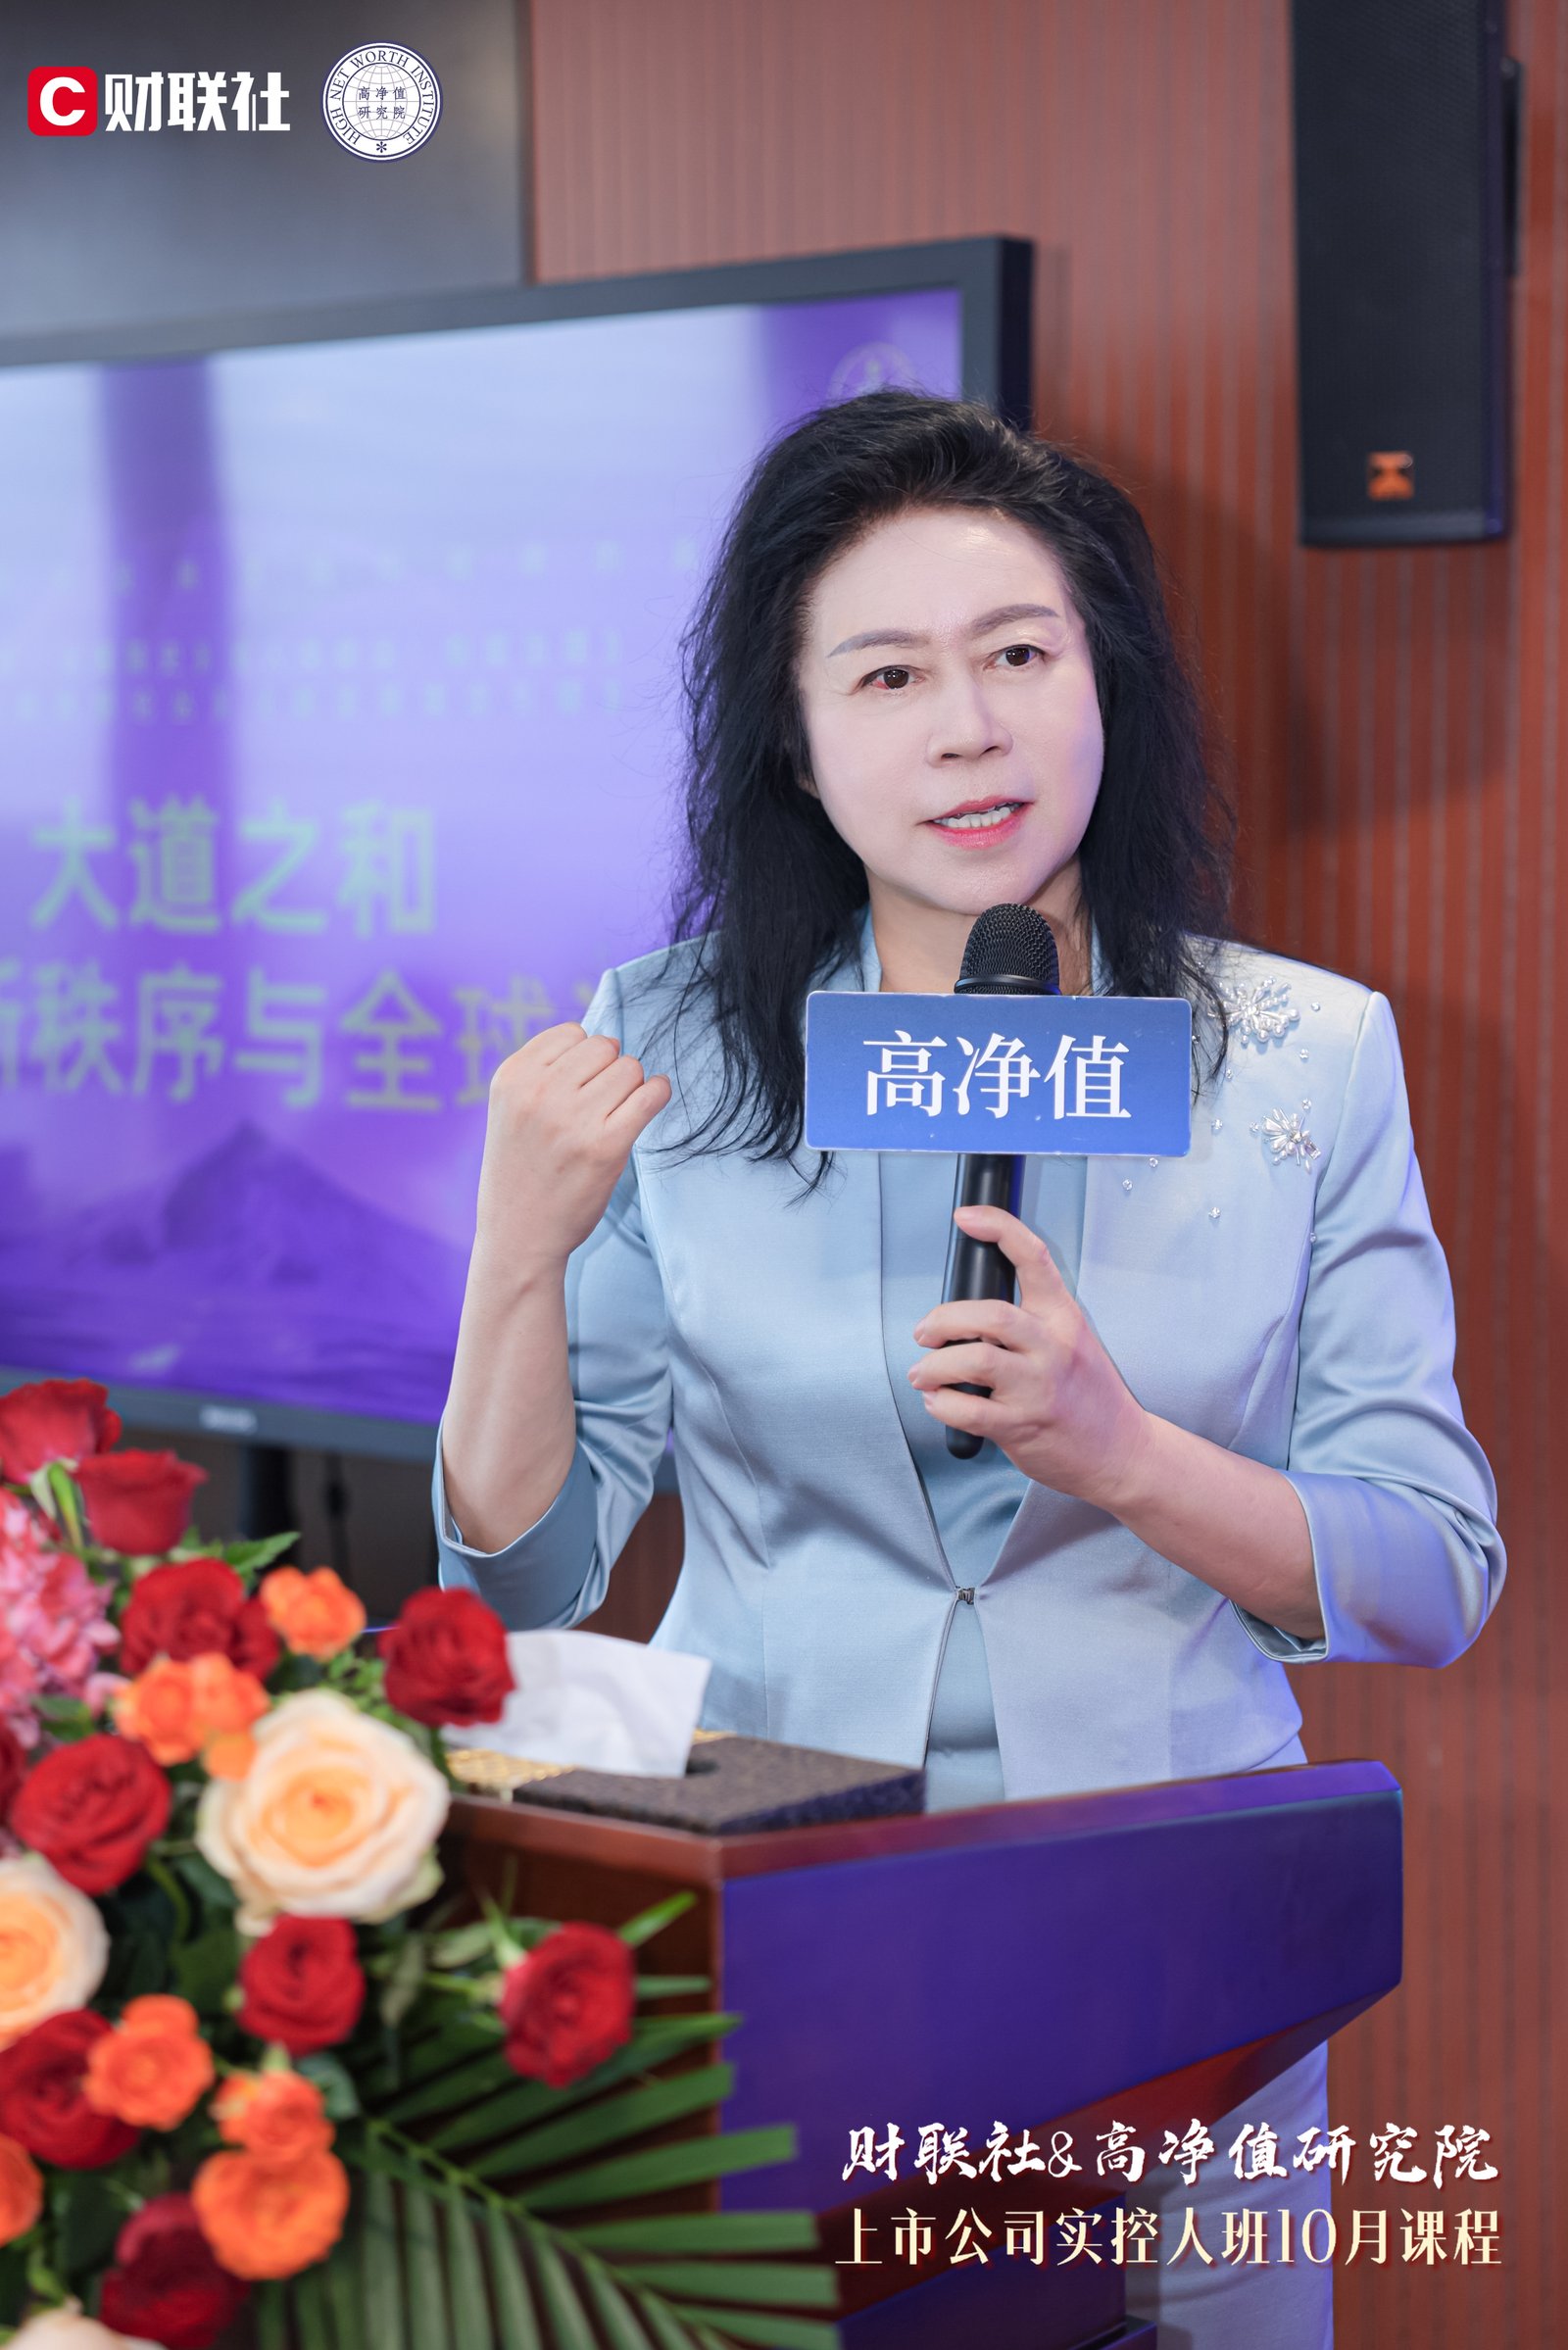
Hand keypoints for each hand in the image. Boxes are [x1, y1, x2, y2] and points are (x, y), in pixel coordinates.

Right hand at [473, 1021, 670, 1283]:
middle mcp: (539, 1093)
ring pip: (629, 1068)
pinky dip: (658, 1093)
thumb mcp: (511, 1110)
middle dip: (609, 1070)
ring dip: (630, 1088)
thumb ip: (544, 1072)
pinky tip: (651, 1101)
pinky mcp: (606, 1146)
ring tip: (611, 1117)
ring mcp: (573, 1119)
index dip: (583, 1058)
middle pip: (604, 1046)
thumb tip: (606, 1043)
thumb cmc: (522, 1170)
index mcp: (512, 1078)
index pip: (571, 1033)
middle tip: (598, 1105)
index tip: (579, 1086)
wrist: (519, 1235)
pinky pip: (651, 1095)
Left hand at [909, 1203, 1150, 1511]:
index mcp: (1063, 1318)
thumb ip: (1028, 1323)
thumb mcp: (1071, 1341)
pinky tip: (941, 1403)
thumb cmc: (1088, 1396)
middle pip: (990, 1315)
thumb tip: (966, 1318)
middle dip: (943, 1320)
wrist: (1122, 1451)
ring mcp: (1038, 1388)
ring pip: (974, 1361)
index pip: (1034, 1257)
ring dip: (934, 1367)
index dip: (998, 1228)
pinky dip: (941, 1405)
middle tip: (925, 1333)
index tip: (966, 1217)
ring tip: (924, 1374)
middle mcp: (1052, 1348)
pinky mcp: (1022, 1425)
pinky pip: (968, 1411)